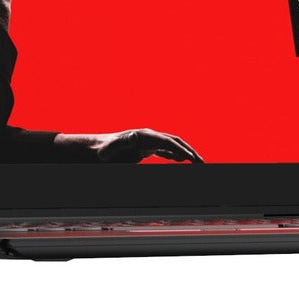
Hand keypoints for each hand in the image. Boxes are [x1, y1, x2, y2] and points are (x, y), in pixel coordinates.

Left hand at [55, 129, 203, 162]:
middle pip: (174, 141)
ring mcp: (147, 141)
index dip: (181, 149)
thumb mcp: (111, 149)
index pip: (167, 142)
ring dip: (184, 152)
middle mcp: (148, 136)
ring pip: (171, 145)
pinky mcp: (145, 148)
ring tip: (197, 162)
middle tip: (201, 162)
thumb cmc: (104, 151)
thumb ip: (122, 143)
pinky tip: (180, 161)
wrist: (97, 150)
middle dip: (189, 150)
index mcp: (144, 136)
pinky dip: (174, 155)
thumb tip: (134, 137)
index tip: (192, 159)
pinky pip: (164, 151)